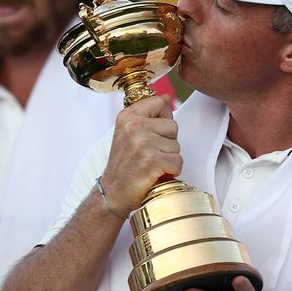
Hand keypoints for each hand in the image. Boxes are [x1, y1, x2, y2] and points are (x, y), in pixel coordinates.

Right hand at [101, 96, 181, 212]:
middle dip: (167, 143)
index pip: (160, 103)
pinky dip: (172, 171)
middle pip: (173, 126)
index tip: (149, 135)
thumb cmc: (125, 164)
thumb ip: (148, 114)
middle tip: (149, 154)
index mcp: (127, 116)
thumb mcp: (128, 133)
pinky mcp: (152, 160)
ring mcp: (142, 143)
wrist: (113, 193)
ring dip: (168, 158)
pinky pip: (178, 161)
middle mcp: (133, 126)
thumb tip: (167, 97)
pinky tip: (156, 173)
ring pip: (176, 145)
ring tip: (151, 164)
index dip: (161, 121)